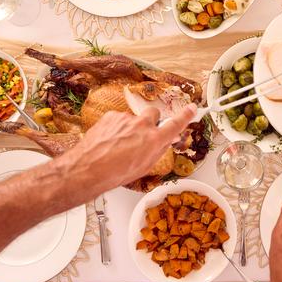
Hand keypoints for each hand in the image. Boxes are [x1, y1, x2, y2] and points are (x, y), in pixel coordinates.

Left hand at [62, 105, 195, 190]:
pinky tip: (109, 141)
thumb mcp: (144, 167)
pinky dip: (116, 128)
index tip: (192, 108)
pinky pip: (119, 119)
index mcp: (154, 140)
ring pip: (134, 119)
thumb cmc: (115, 173)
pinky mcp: (112, 116)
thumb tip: (165, 140)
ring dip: (130, 128)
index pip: (176, 124)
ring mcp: (126, 119)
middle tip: (142, 134)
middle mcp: (142, 126)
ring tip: (119, 145)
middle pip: (154, 114)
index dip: (186, 116)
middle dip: (151, 121)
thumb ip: (158, 150)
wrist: (88, 168)